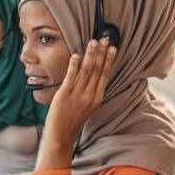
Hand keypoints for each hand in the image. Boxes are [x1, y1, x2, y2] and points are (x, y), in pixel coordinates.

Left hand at [38, 38, 116, 169]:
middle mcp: (90, 95)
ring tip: (93, 42)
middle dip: (102, 53)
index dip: (109, 60)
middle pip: (98, 70)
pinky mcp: (64, 95)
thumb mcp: (87, 106)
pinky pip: (71, 77)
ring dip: (90, 55)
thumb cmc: (72, 120)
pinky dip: (74, 65)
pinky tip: (76, 55)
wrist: (61, 135)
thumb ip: (90, 92)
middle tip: (105, 39)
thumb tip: (91, 75)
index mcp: (97, 98)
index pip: (105, 74)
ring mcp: (77, 95)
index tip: (112, 47)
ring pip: (86, 71)